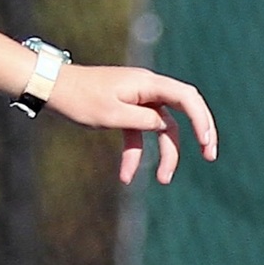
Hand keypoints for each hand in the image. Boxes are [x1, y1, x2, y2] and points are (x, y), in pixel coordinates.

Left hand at [45, 64, 216, 185]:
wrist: (53, 88)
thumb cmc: (80, 99)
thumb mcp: (112, 114)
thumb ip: (143, 121)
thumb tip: (164, 126)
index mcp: (148, 84)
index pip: (187, 98)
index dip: (202, 119)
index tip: (206, 143)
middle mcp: (147, 89)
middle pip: (182, 112)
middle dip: (197, 135)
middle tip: (210, 157)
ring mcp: (137, 100)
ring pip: (161, 128)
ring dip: (164, 154)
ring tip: (163, 180)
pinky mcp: (125, 111)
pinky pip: (138, 134)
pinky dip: (134, 154)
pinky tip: (125, 177)